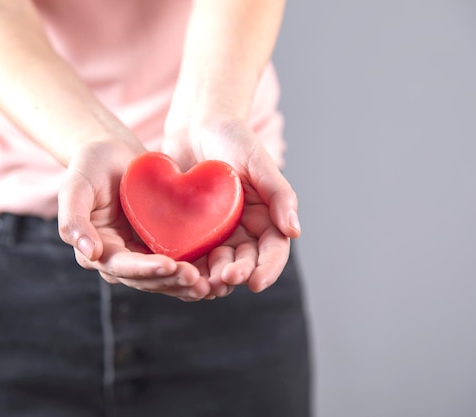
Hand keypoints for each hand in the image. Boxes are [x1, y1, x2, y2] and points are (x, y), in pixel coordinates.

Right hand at [58, 137, 210, 300]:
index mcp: (98, 249)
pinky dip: (195, 270)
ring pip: (164, 278)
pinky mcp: (161, 244)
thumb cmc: (90, 164)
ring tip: (209, 285)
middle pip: (146, 279)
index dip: (145, 269)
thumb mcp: (74, 185)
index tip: (170, 265)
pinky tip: (214, 275)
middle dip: (170, 281)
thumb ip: (73, 219)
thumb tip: (91, 254)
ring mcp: (142, 253)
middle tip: (197, 279)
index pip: (122, 267)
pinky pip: (179, 262)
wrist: (113, 151)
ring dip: (185, 285)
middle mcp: (121, 258)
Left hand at [162, 117, 300, 294]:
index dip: (266, 269)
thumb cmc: (233, 138)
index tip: (255, 283)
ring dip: (212, 277)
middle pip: (244, 261)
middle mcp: (241, 230)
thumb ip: (279, 195)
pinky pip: (189, 253)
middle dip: (237, 274)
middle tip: (225, 279)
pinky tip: (181, 273)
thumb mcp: (259, 162)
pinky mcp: (187, 230)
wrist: (196, 125)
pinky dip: (188, 266)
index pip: (271, 251)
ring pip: (216, 264)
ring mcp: (213, 232)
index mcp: (264, 218)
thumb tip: (294, 231)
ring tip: (204, 285)